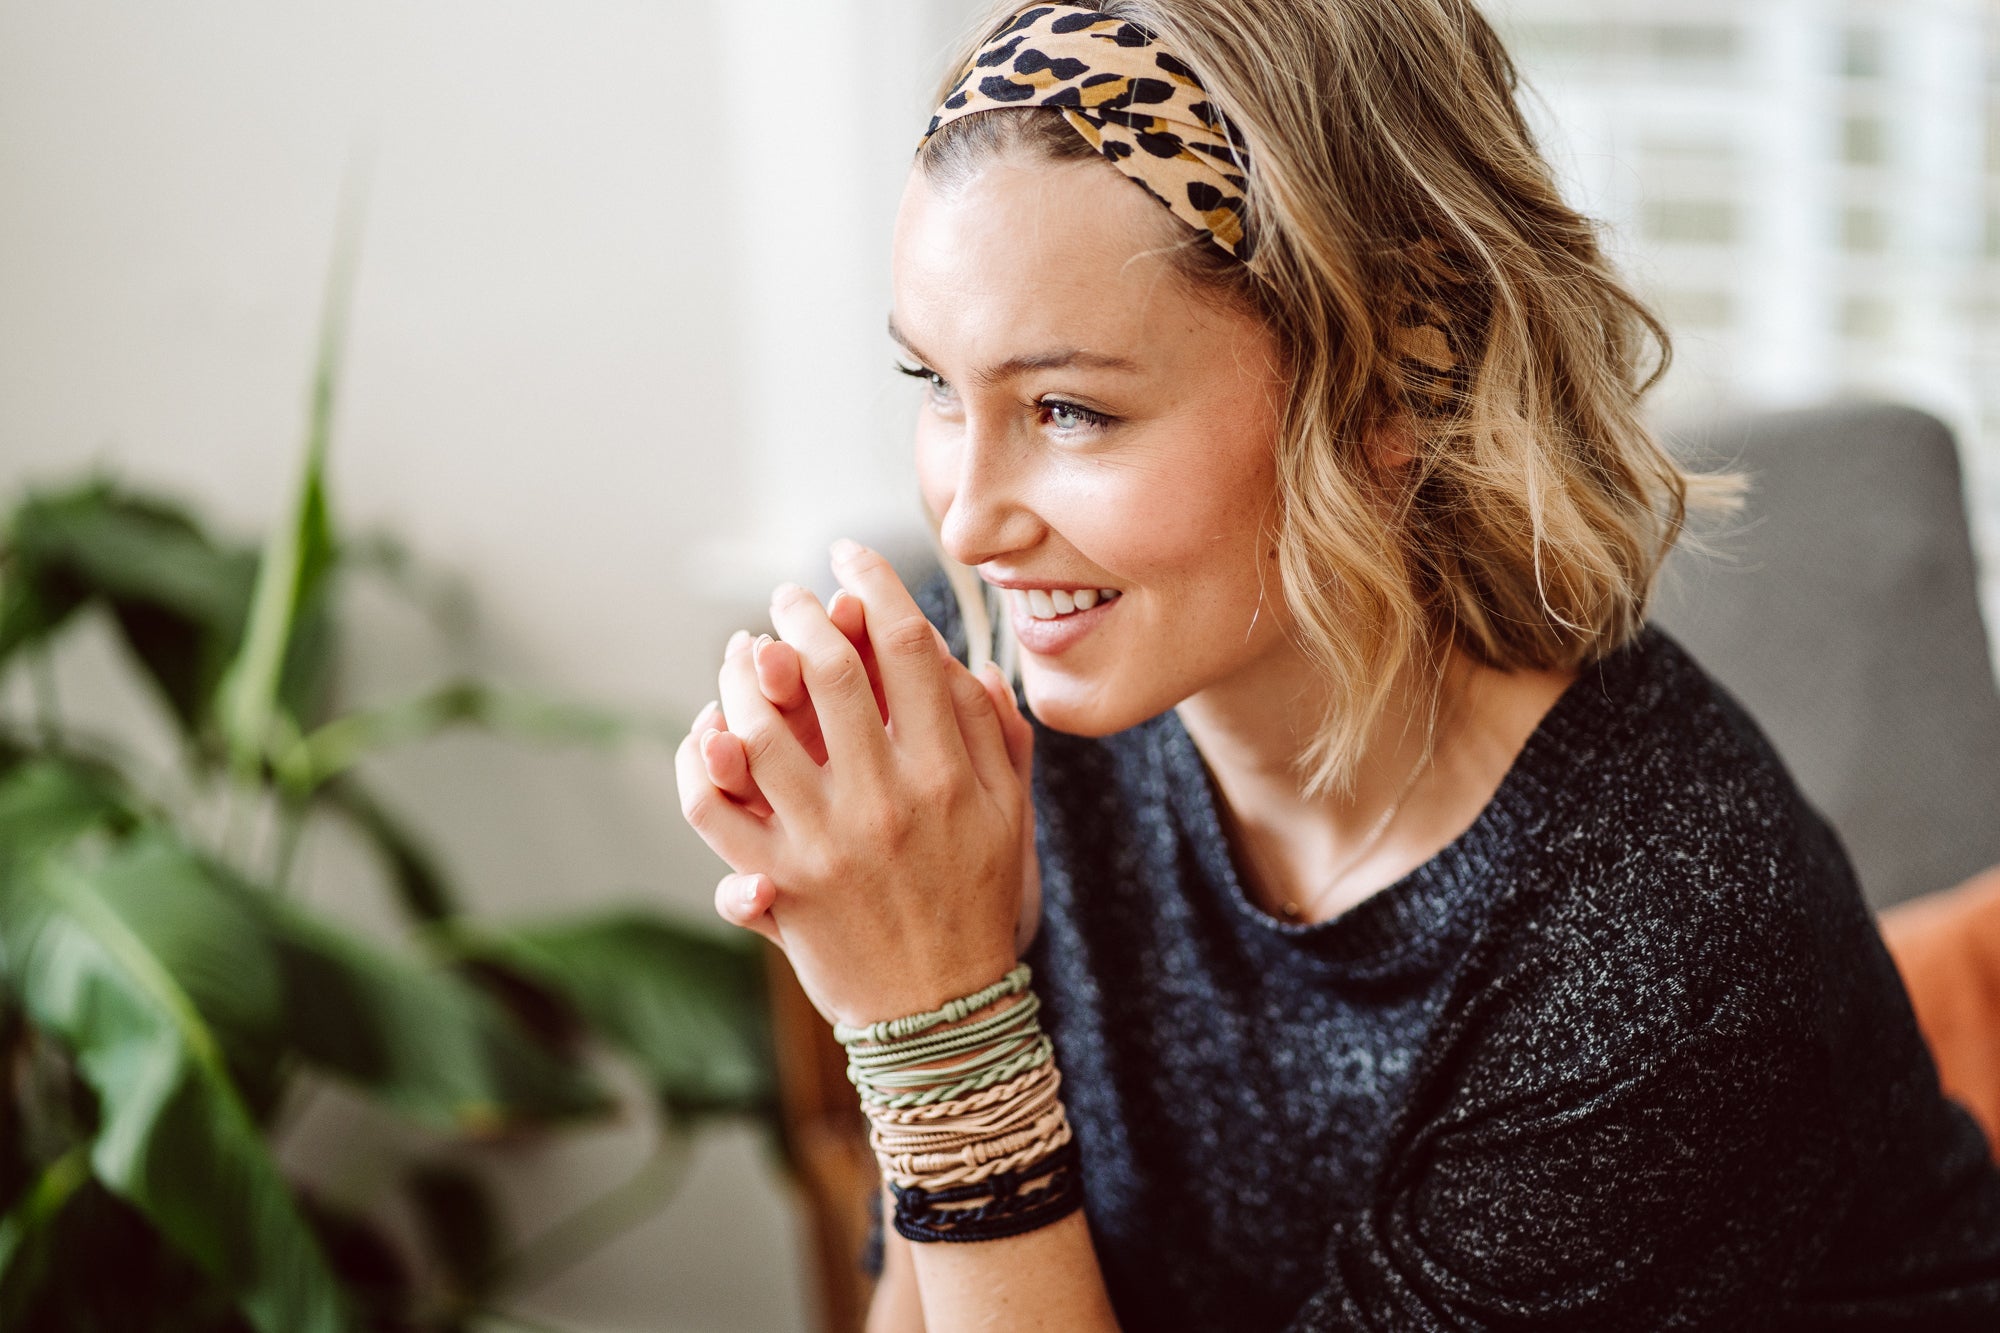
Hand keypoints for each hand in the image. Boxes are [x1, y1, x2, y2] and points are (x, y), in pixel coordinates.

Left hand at [675, 542, 1039, 1027]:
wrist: (942, 1016)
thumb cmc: (980, 905)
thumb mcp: (1012, 818)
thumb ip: (995, 736)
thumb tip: (973, 662)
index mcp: (949, 775)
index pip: (907, 650)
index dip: (874, 585)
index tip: (849, 554)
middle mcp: (885, 802)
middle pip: (826, 672)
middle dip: (800, 615)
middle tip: (788, 599)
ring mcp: (824, 843)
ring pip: (756, 728)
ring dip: (740, 674)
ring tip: (744, 651)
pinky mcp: (778, 883)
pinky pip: (712, 806)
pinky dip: (698, 759)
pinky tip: (709, 731)